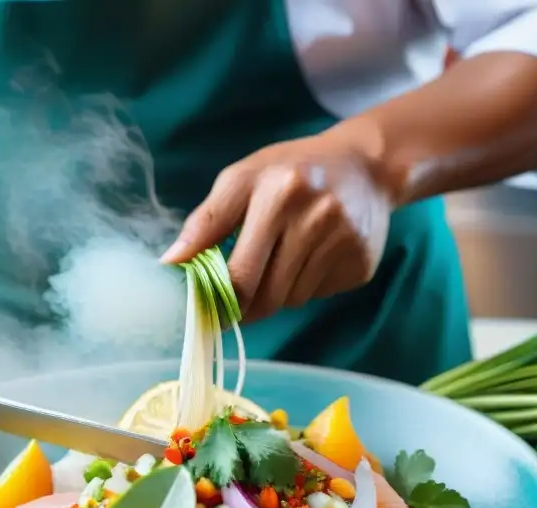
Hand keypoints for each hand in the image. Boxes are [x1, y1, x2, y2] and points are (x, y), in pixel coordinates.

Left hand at [160, 127, 392, 320]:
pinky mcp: (361, 264)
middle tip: (237, 300)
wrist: (367, 166)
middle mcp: (316, 218)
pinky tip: (311, 258)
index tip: (208, 312)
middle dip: (245, 306)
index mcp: (278, 195)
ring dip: (276, 294)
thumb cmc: (292, 170)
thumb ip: (205, 221)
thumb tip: (170, 264)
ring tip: (281, 261)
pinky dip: (306, 287)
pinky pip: (318, 295)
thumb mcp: (243, 178)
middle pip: (267, 297)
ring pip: (291, 300)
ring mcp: (343, 244)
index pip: (240, 274)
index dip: (220, 302)